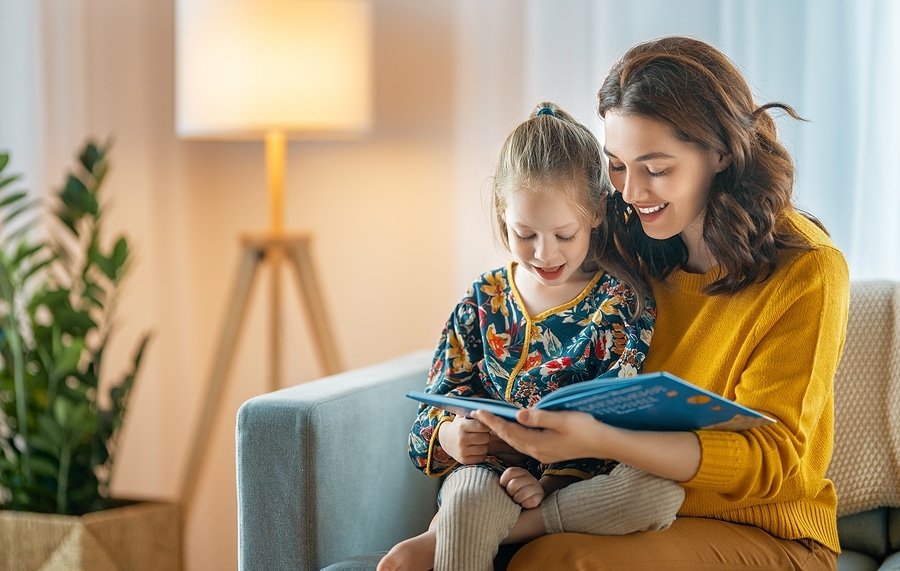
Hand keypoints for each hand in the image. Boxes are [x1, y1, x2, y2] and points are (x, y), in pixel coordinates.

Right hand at [436, 416, 491, 463]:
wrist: (445, 440)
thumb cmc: (458, 426)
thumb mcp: (463, 417)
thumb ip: (474, 415)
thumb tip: (489, 413)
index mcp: (461, 426)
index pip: (483, 426)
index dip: (486, 426)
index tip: (484, 426)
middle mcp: (461, 439)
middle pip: (486, 438)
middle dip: (486, 435)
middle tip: (481, 434)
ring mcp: (462, 451)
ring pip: (485, 448)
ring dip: (485, 445)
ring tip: (478, 441)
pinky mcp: (464, 460)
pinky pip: (481, 458)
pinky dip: (481, 454)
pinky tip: (476, 449)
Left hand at [472, 409, 605, 463]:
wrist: (603, 443)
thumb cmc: (585, 428)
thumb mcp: (561, 419)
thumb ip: (538, 417)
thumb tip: (518, 414)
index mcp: (537, 443)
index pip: (508, 431)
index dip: (492, 421)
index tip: (478, 412)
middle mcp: (536, 451)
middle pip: (508, 437)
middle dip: (491, 426)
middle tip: (476, 415)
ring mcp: (542, 453)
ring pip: (515, 441)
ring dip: (501, 430)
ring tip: (489, 420)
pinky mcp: (548, 452)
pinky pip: (524, 443)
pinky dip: (513, 434)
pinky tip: (511, 427)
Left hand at [500, 467, 544, 508]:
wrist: (531, 500)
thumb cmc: (515, 492)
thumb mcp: (509, 484)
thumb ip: (502, 481)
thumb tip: (490, 482)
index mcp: (521, 472)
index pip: (510, 473)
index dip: (504, 482)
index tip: (504, 487)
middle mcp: (530, 477)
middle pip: (514, 484)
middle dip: (510, 492)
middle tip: (512, 495)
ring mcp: (537, 486)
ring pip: (522, 494)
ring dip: (517, 499)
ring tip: (518, 500)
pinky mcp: (540, 497)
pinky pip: (530, 502)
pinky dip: (525, 504)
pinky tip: (525, 503)